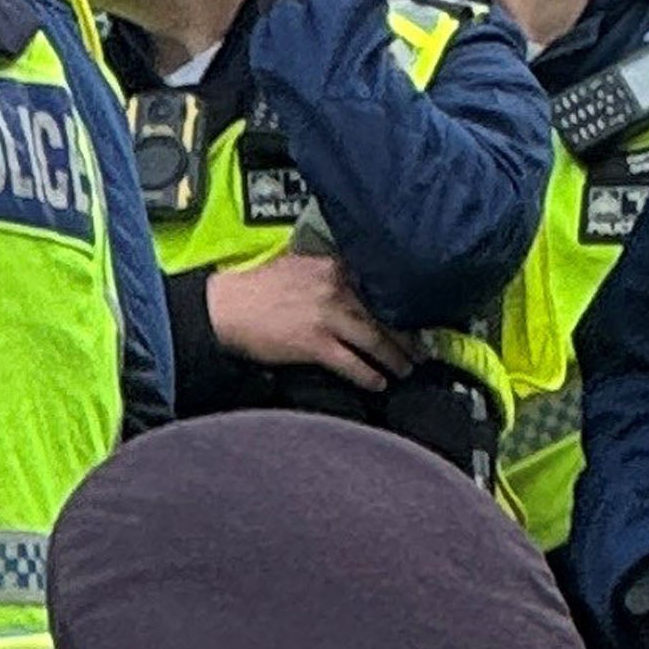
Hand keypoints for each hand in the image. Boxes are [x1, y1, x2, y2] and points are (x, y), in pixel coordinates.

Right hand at [204, 243, 413, 392]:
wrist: (226, 308)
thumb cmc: (258, 289)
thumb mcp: (299, 267)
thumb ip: (330, 273)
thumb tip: (357, 287)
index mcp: (333, 265)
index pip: (378, 284)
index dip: (400, 303)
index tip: (417, 315)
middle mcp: (335, 287)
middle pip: (383, 314)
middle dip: (406, 335)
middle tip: (422, 350)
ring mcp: (327, 316)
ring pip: (374, 339)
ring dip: (395, 357)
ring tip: (405, 369)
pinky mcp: (315, 343)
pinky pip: (352, 363)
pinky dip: (368, 375)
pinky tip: (378, 383)